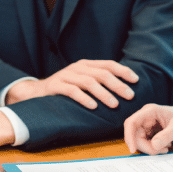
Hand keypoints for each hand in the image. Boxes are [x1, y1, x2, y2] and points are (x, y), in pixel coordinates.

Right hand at [6, 59, 138, 109]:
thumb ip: (98, 81)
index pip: (108, 64)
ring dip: (103, 93)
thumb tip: (124, 89)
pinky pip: (72, 91)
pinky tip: (93, 107)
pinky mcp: (56, 86)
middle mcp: (77, 68)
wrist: (37, 92)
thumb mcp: (82, 81)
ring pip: (88, 82)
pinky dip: (84, 98)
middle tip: (129, 96)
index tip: (136, 80)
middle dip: (117, 84)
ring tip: (114, 104)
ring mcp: (66, 75)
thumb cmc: (65, 89)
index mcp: (86, 65)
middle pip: (101, 73)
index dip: (123, 71)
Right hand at [124, 103, 172, 154]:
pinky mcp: (150, 132)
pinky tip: (164, 147)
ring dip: (149, 148)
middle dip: (145, 146)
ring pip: (139, 140)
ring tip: (165, 148)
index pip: (131, 122)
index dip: (129, 136)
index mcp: (149, 111)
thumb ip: (166, 135)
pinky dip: (153, 149)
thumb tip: (154, 145)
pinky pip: (145, 143)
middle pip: (134, 134)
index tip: (132, 149)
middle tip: (160, 151)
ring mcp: (147, 125)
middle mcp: (145, 117)